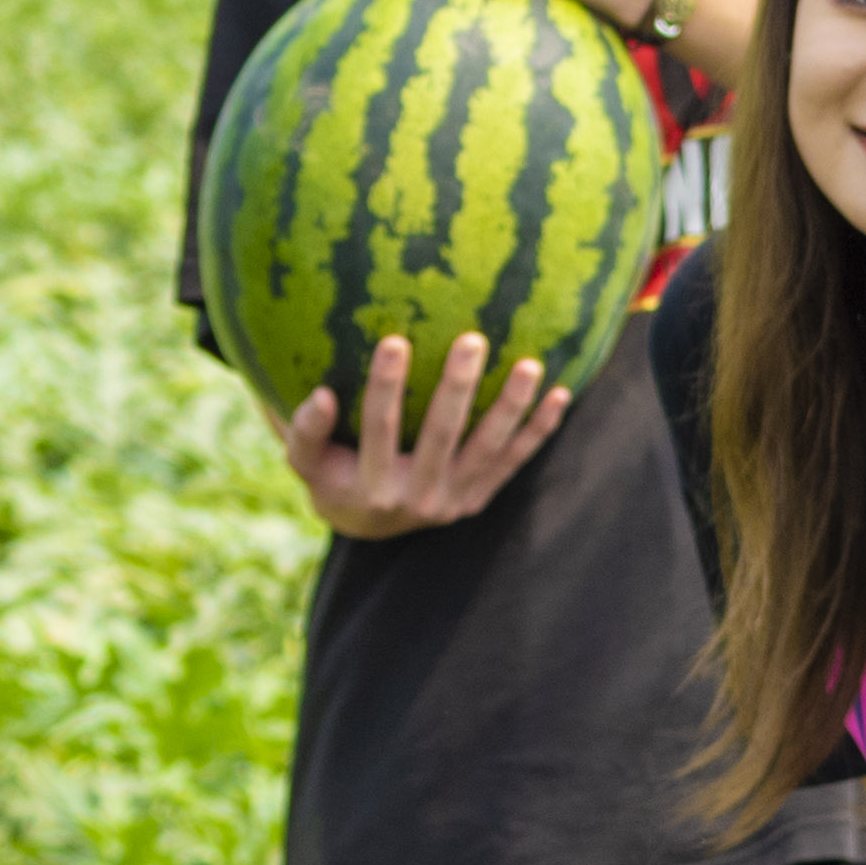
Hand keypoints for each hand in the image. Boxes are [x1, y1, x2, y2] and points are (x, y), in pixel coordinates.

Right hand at [275, 330, 570, 537]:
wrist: (368, 524)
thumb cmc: (332, 475)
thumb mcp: (307, 463)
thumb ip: (304, 431)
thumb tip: (321, 395)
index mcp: (372, 487)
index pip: (379, 430)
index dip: (386, 388)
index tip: (395, 340)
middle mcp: (417, 499)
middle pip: (442, 438)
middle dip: (458, 389)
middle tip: (472, 339)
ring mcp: (454, 501)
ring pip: (488, 450)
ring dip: (511, 408)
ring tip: (530, 365)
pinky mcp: (479, 498)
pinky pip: (514, 462)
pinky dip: (538, 431)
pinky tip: (561, 394)